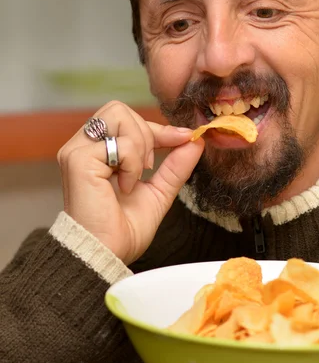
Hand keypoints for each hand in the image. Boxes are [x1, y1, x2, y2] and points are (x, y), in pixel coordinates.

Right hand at [57, 101, 203, 263]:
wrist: (106, 254)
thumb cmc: (123, 229)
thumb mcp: (159, 191)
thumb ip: (175, 165)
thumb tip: (196, 140)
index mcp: (98, 151)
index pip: (127, 120)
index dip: (159, 128)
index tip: (185, 137)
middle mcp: (83, 146)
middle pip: (120, 109)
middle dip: (147, 133)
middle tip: (147, 166)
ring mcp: (77, 150)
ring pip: (119, 115)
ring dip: (139, 145)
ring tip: (135, 175)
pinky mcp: (78, 159)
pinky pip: (119, 143)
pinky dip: (131, 163)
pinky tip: (124, 186)